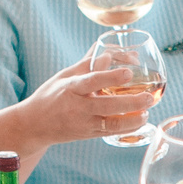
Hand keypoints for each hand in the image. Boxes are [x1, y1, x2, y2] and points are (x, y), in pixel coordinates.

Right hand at [20, 58, 148, 143]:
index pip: (92, 81)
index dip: (110, 76)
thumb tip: (107, 49)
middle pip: (106, 105)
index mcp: (70, 88)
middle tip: (148, 96)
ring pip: (111, 124)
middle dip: (130, 102)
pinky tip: (140, 120)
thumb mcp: (64, 76)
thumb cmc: (51, 95)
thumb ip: (87, 63)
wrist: (34, 125)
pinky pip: (110, 132)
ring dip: (132, 118)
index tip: (128, 71)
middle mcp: (77, 107)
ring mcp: (83, 123)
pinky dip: (127, 127)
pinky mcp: (88, 134)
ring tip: (148, 110)